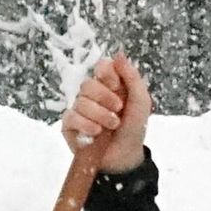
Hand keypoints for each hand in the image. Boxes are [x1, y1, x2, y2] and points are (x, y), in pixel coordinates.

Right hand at [66, 52, 151, 170]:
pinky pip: (71, 117)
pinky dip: (86, 125)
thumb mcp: (141, 101)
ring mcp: (78, 110)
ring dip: (100, 115)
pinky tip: (96, 133)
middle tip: (118, 109)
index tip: (116, 85)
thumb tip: (118, 54)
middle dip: (105, 98)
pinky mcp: (69, 126)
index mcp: (108, 85)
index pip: (100, 67)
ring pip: (80, 102)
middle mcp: (91, 95)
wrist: (125, 156)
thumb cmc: (133, 128)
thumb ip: (132, 77)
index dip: (107, 74)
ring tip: (111, 126)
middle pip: (88, 84)